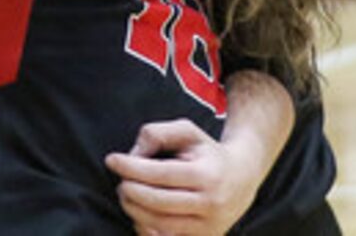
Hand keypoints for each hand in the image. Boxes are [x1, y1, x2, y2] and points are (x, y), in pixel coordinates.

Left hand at [108, 119, 265, 235]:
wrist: (243, 178)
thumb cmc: (208, 152)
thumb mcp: (187, 131)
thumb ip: (157, 133)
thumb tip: (133, 155)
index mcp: (208, 175)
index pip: (161, 174)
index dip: (131, 167)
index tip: (112, 160)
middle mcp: (212, 204)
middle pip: (158, 202)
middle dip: (130, 191)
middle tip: (120, 181)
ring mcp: (210, 227)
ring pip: (161, 225)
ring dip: (135, 210)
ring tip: (127, 194)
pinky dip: (147, 229)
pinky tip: (140, 214)